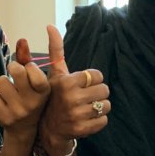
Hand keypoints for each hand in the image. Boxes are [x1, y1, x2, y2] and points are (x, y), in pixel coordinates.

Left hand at [0, 32, 51, 144]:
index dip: (28, 67)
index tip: (30, 73)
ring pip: (1, 80)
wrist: (24, 130)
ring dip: (2, 83)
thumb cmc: (31, 98)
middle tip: (15, 74)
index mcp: (44, 91)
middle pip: (16, 70)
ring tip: (9, 91)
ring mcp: (18, 111)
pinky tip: (2, 101)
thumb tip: (21, 40)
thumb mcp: (35, 81)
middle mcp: (32, 102)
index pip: (32, 69)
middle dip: (13, 68)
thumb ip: (28, 60)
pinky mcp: (4, 117)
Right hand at [37, 27, 109, 155]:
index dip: (92, 80)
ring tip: (87, 107)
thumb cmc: (54, 96)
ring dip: (100, 107)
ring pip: (106, 105)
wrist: (47, 128)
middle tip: (86, 97)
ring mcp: (77, 115)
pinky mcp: (83, 129)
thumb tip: (51, 26)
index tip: (83, 85)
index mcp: (67, 82)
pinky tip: (87, 118)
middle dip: (98, 93)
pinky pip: (104, 120)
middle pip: (104, 90)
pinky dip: (98, 120)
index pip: (97, 75)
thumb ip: (56, 50)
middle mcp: (72, 98)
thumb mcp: (55, 74)